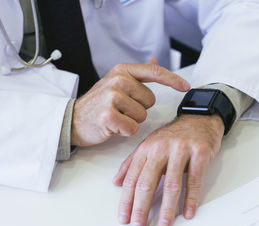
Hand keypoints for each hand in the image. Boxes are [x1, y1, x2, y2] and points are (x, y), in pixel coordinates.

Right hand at [71, 59, 189, 145]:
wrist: (72, 120)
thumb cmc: (98, 104)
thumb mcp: (116, 83)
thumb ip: (137, 74)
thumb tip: (154, 60)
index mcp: (122, 71)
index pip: (154, 72)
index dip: (173, 80)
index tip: (186, 86)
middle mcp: (117, 80)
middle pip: (150, 101)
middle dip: (139, 109)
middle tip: (121, 109)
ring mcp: (112, 97)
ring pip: (142, 116)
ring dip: (131, 121)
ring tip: (116, 117)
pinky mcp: (108, 115)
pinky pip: (132, 128)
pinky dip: (125, 131)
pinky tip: (112, 127)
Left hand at [113, 114, 224, 225]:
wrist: (199, 118)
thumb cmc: (174, 135)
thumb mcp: (149, 145)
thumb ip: (132, 163)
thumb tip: (116, 182)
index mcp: (147, 149)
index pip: (133, 179)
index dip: (127, 200)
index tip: (124, 218)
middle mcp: (161, 149)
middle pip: (148, 183)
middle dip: (141, 208)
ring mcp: (181, 150)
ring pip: (171, 184)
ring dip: (166, 209)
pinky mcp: (199, 153)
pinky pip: (194, 180)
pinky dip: (190, 199)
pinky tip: (187, 212)